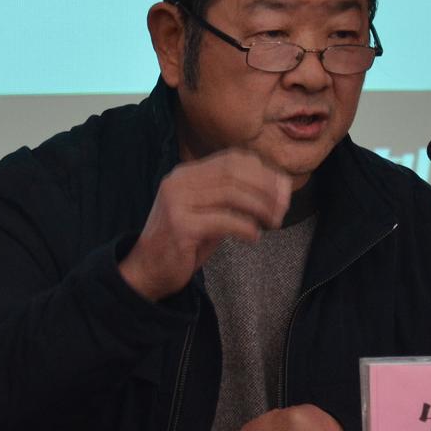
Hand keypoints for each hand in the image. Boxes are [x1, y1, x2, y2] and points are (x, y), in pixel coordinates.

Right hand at [116, 149, 290, 301]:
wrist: (148, 270)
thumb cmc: (184, 243)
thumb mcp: (208, 213)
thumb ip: (232, 199)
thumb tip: (275, 190)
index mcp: (186, 174)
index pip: (232, 159)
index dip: (263, 171)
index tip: (283, 188)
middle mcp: (179, 181)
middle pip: (234, 172)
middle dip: (266, 187)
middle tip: (283, 207)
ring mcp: (177, 202)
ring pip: (232, 194)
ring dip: (260, 208)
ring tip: (274, 222)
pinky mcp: (181, 225)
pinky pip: (224, 221)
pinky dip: (246, 228)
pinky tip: (254, 237)